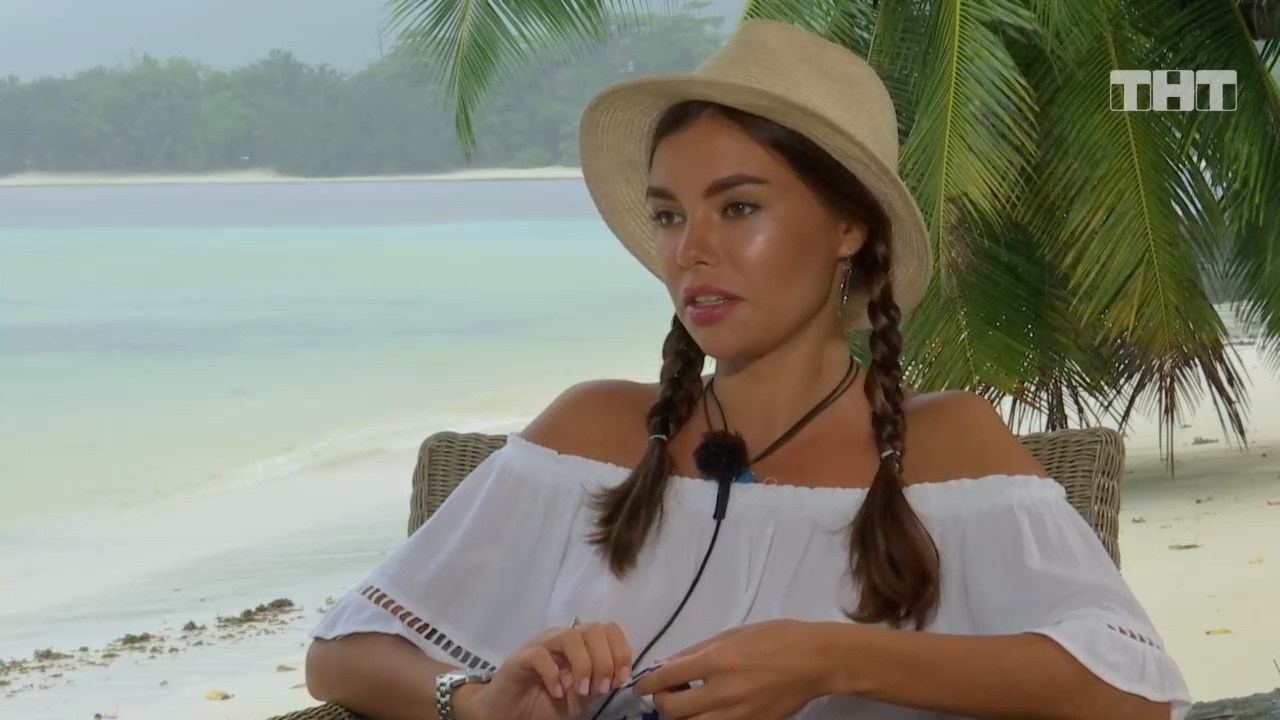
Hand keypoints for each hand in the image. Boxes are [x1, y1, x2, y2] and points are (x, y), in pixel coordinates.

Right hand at [464, 620, 633, 719]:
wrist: (511, 713)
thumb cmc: (546, 702)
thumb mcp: (581, 698)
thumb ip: (598, 684)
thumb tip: (618, 674)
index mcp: (581, 644)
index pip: (609, 629)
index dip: (620, 651)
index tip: (620, 678)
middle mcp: (563, 638)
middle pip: (593, 629)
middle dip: (604, 660)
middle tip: (600, 688)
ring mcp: (542, 645)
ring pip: (570, 636)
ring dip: (583, 665)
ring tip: (582, 690)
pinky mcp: (521, 657)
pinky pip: (541, 655)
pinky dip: (554, 674)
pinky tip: (557, 692)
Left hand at [630, 619, 828, 718]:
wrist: (815, 660)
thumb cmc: (774, 638)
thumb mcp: (731, 635)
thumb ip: (695, 652)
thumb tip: (664, 665)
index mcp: (716, 661)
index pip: (665, 679)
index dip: (646, 685)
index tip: (642, 687)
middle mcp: (723, 692)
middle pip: (671, 711)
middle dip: (661, 704)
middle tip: (667, 694)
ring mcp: (737, 715)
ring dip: (681, 719)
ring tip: (686, 706)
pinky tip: (707, 711)